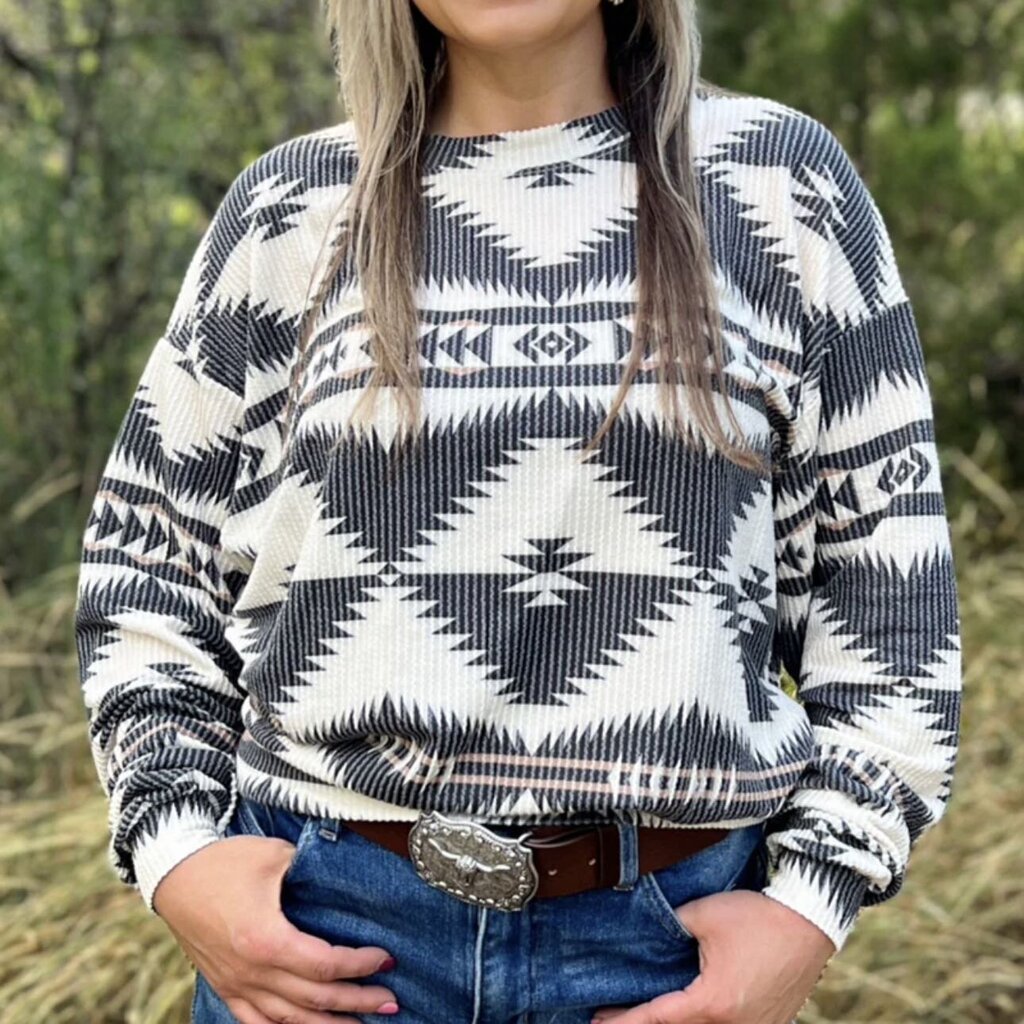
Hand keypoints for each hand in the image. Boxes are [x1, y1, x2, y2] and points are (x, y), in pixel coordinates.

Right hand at [153, 833, 399, 1022]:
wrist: (173, 874)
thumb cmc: (225, 861)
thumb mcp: (275, 856)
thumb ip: (311, 871)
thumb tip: (345, 878)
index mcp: (266, 940)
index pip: (326, 966)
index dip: (360, 965)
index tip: (386, 959)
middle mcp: (252, 971)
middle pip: (315, 1000)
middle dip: (358, 1003)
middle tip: (391, 1002)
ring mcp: (236, 985)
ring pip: (289, 1021)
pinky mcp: (225, 987)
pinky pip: (257, 1023)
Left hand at [591, 890, 835, 1023]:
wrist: (810, 919)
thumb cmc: (757, 916)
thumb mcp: (702, 914)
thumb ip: (669, 925)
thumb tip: (649, 933)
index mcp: (713, 1003)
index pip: (657, 1019)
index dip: (625, 1022)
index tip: (597, 1021)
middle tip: (614, 1020)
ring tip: (651, 1015)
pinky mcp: (770, 1023)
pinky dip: (705, 1023)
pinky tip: (692, 1014)